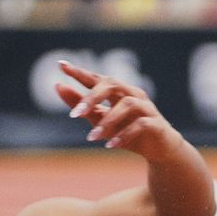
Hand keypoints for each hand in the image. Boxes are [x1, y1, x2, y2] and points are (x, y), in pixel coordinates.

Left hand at [55, 60, 180, 159]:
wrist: (158, 149)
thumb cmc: (127, 131)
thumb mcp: (99, 119)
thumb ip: (80, 104)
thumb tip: (57, 85)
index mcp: (118, 91)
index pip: (97, 78)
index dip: (80, 72)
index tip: (61, 66)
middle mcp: (133, 94)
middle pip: (113, 84)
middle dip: (92, 97)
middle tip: (75, 114)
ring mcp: (146, 107)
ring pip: (127, 105)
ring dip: (107, 121)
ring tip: (92, 137)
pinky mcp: (156, 123)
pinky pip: (140, 124)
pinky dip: (124, 134)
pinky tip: (111, 144)